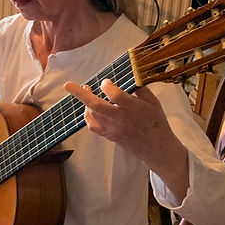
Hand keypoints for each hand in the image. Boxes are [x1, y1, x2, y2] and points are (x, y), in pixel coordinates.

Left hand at [63, 79, 189, 198]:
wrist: (156, 148)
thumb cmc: (156, 123)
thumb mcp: (153, 102)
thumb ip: (140, 89)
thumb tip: (128, 76)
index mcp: (134, 109)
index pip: (115, 95)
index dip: (107, 86)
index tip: (106, 82)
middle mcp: (121, 119)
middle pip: (96, 105)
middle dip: (80, 94)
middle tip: (68, 85)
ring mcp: (113, 129)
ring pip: (92, 115)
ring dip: (85, 102)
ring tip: (86, 90)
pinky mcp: (109, 135)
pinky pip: (93, 126)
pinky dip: (87, 116)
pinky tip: (88, 108)